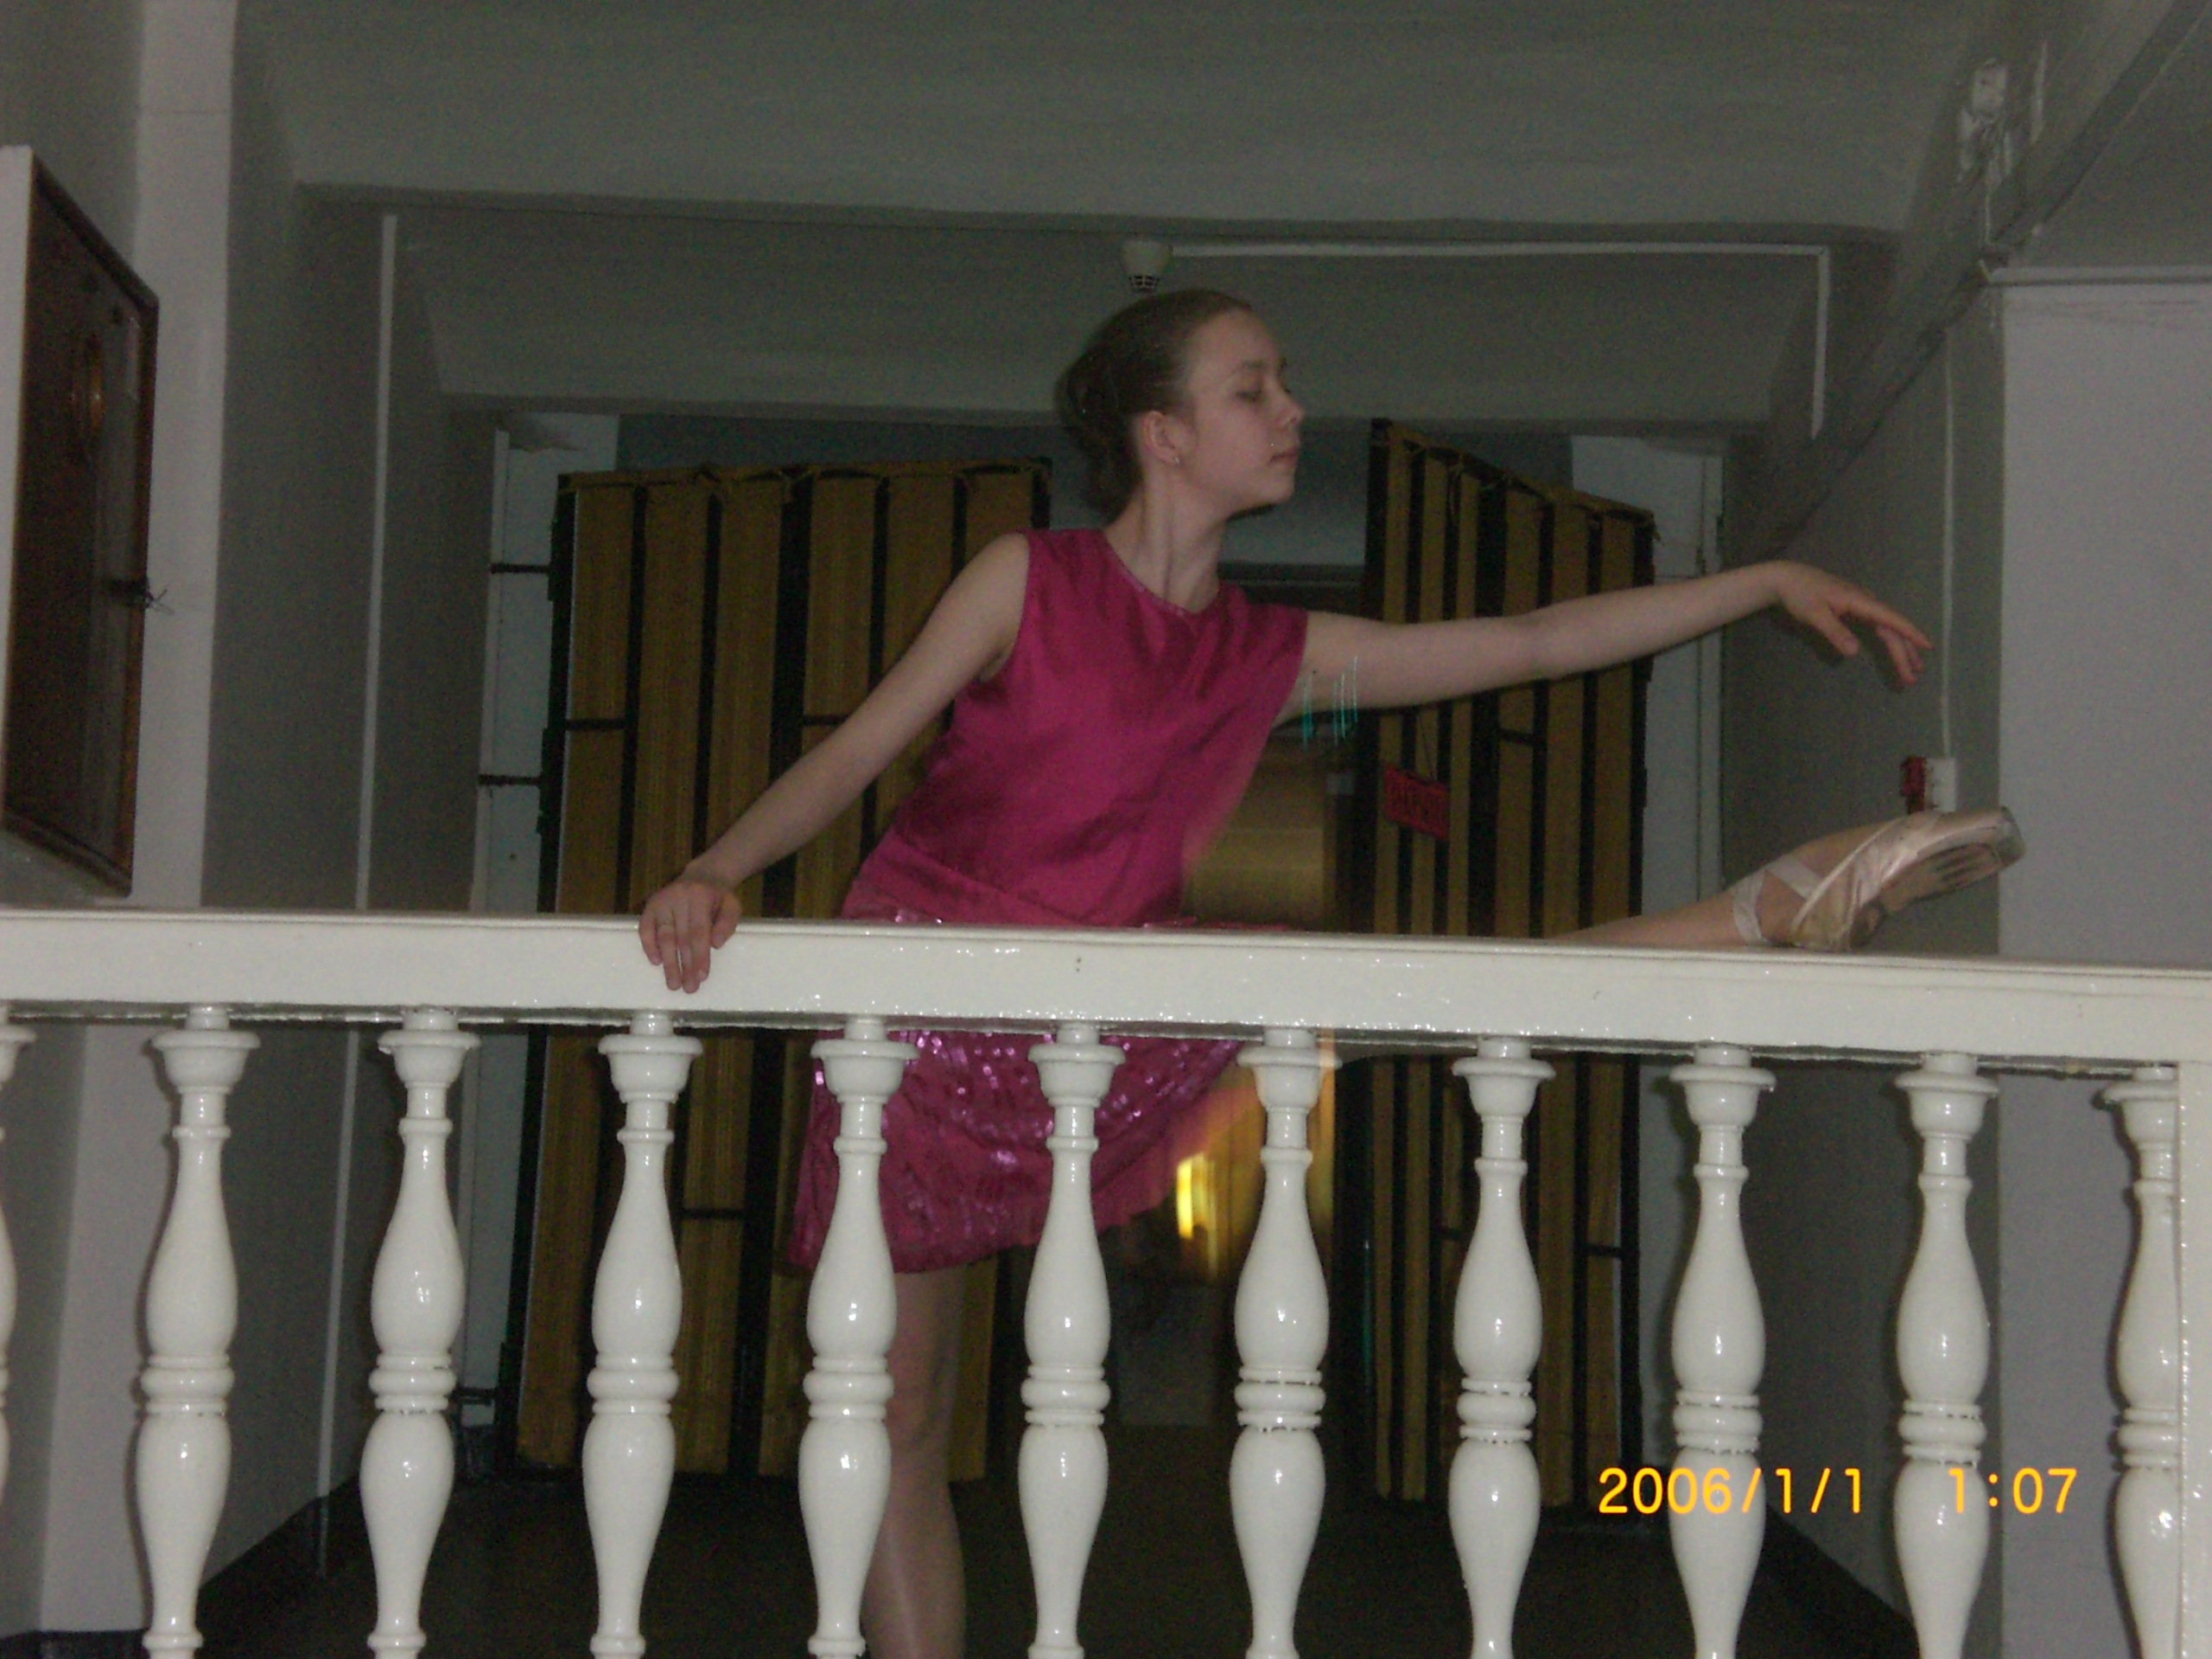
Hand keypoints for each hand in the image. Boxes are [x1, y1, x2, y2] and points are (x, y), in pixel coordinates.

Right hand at [639, 872, 742, 992]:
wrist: (702, 876)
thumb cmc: (718, 897)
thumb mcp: (732, 905)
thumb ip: (727, 924)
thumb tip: (716, 945)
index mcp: (700, 897)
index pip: (699, 932)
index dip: (700, 955)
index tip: (701, 977)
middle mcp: (678, 898)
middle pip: (681, 937)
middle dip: (685, 965)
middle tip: (688, 988)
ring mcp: (662, 901)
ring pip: (664, 936)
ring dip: (668, 962)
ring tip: (673, 984)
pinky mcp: (650, 905)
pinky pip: (645, 927)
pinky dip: (649, 945)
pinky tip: (656, 963)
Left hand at [1769, 562, 1930, 685]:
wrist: (1787, 578)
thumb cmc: (1800, 594)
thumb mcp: (1814, 614)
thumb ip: (1834, 631)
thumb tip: (1855, 652)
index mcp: (1860, 600)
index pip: (1890, 619)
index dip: (1909, 633)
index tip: (1927, 645)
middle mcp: (1866, 602)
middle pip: (1891, 629)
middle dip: (1904, 653)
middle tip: (1912, 678)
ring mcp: (1861, 605)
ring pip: (1886, 629)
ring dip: (1899, 648)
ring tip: (1911, 670)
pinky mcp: (1855, 609)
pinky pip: (1878, 626)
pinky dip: (1888, 640)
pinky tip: (1895, 650)